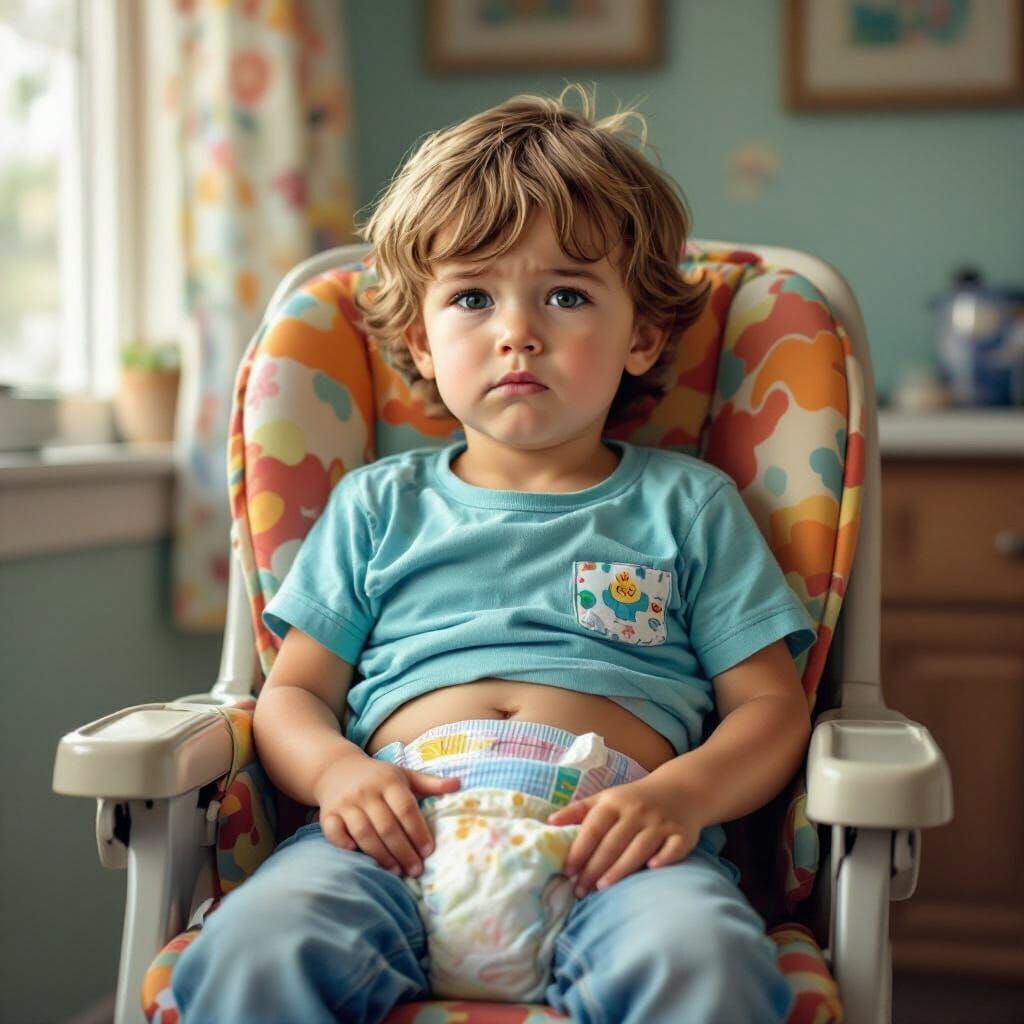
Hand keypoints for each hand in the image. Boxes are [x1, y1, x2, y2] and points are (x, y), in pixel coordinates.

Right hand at [313, 754, 459, 876]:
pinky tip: (358, 857)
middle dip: (403, 850)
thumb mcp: (404, 774)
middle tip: (416, 869)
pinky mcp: (327, 813)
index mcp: (388, 781)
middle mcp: (366, 791)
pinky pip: (334, 832)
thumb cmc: (378, 776)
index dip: (418, 830)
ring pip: (363, 832)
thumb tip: (459, 784)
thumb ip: (430, 783)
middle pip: (387, 825)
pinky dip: (345, 845)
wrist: (336, 768)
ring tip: (396, 870)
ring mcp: (345, 803)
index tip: (429, 851)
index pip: (405, 808)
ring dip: (380, 854)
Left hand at [545, 775, 704, 895]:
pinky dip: (664, 858)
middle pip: (612, 843)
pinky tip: (651, 869)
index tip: (566, 871)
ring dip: (620, 869)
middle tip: (579, 890)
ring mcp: (660, 822)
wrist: (680, 789)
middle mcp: (637, 811)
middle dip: (594, 868)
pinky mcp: (682, 833)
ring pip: (638, 848)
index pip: (593, 829)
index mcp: (614, 802)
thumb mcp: (606, 798)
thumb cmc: (634, 800)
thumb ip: (578, 811)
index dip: (579, 850)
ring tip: (602, 888)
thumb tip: (549, 822)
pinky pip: (673, 848)